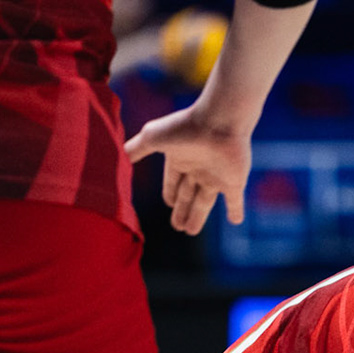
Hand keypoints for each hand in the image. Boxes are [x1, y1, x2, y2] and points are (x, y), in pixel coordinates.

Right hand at [124, 107, 252, 234]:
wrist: (219, 120)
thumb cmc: (185, 126)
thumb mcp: (153, 138)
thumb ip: (136, 149)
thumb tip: (118, 157)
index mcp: (179, 159)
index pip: (172, 181)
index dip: (170, 193)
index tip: (168, 203)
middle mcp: (197, 169)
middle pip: (187, 195)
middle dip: (181, 210)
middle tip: (177, 227)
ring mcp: (216, 176)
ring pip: (204, 203)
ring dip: (198, 217)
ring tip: (189, 231)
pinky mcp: (234, 181)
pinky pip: (235, 199)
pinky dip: (235, 210)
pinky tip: (235, 220)